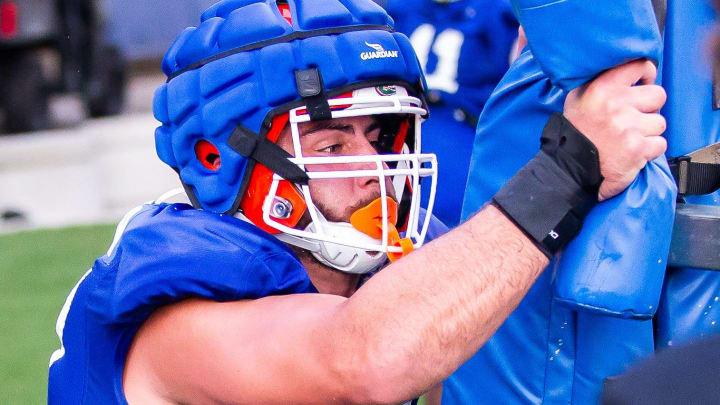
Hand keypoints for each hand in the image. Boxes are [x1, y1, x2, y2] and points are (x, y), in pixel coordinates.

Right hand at [563, 60, 666, 200]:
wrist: (569, 166)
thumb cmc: (577, 130)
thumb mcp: (579, 96)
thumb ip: (603, 80)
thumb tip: (630, 71)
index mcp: (602, 87)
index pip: (640, 65)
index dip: (646, 75)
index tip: (642, 86)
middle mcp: (616, 105)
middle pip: (658, 95)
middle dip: (649, 107)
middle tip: (633, 117)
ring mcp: (628, 128)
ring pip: (660, 122)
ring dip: (648, 131)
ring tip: (629, 137)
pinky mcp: (637, 149)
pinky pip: (660, 144)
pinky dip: (649, 150)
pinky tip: (632, 151)